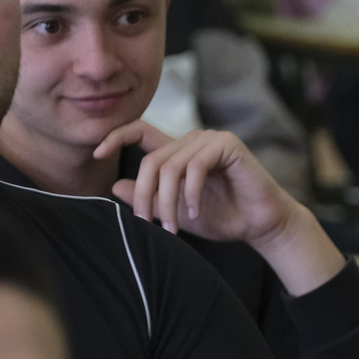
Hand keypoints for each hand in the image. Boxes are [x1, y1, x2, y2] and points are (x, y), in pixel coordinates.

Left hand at [98, 122, 345, 294]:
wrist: (261, 225)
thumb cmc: (224, 218)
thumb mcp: (177, 212)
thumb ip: (150, 198)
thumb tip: (115, 185)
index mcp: (179, 151)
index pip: (140, 131)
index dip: (115, 136)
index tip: (97, 153)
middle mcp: (193, 140)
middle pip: (151, 160)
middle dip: (145, 195)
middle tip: (148, 224)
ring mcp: (211, 140)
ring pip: (170, 166)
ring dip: (167, 201)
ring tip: (174, 227)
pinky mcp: (228, 145)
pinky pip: (195, 166)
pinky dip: (191, 194)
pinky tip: (195, 212)